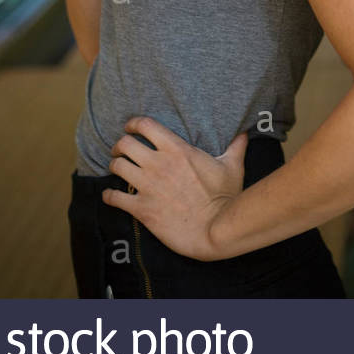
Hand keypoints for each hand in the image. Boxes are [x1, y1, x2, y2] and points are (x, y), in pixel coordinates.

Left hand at [101, 117, 247, 261]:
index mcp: (177, 149)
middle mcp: (158, 164)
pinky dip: (109, 196)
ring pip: (116, 166)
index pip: (145, 125)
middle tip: (121, 151)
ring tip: (118, 170)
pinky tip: (112, 196)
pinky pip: (114, 197)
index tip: (131, 127)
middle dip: (120, 145)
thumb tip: (244, 133)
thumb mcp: (232, 166)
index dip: (133, 124)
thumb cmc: (225, 197)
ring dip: (114, 167)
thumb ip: (235, 147)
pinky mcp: (142, 208)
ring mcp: (148, 186)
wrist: (215, 229)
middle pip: (124, 143)